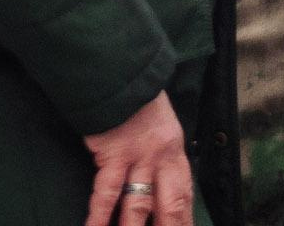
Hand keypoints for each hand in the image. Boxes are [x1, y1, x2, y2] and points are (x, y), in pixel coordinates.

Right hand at [82, 91, 192, 225]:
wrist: (120, 73)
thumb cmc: (137, 100)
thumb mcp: (161, 126)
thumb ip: (161, 155)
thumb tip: (158, 186)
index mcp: (174, 151)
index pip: (185, 194)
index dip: (185, 220)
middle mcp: (162, 157)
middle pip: (169, 206)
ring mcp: (138, 157)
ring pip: (138, 206)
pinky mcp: (113, 154)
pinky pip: (107, 192)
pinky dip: (99, 215)